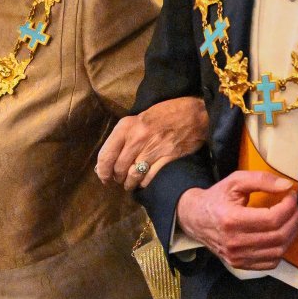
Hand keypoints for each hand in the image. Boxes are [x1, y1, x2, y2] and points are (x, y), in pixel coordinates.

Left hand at [96, 98, 210, 191]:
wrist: (194, 114)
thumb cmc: (166, 114)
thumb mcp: (139, 118)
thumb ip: (125, 136)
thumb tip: (111, 157)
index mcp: (126, 127)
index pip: (106, 155)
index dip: (102, 170)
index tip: (103, 177)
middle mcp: (137, 139)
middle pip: (119, 168)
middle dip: (117, 178)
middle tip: (119, 180)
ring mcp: (152, 149)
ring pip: (132, 175)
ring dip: (129, 184)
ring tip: (130, 185)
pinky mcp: (167, 158)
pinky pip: (149, 177)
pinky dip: (144, 183)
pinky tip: (143, 182)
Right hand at [176, 171, 297, 269]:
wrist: (195, 218)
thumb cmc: (216, 198)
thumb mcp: (235, 181)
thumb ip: (261, 179)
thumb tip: (287, 186)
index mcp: (231, 219)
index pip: (272, 218)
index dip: (288, 206)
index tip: (291, 195)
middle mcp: (234, 242)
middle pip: (278, 236)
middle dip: (293, 219)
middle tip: (293, 207)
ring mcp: (236, 256)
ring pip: (278, 251)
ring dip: (290, 234)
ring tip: (289, 220)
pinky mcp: (239, 264)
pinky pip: (270, 263)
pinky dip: (281, 249)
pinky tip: (279, 235)